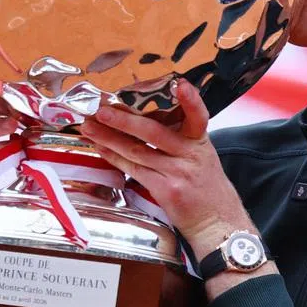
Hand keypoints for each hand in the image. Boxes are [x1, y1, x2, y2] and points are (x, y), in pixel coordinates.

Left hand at [80, 80, 250, 254]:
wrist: (216, 221)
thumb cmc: (207, 187)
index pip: (199, 117)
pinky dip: (115, 157)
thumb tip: (151, 117)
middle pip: (154, 132)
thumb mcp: (203, 155)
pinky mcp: (165, 190)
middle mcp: (190, 155)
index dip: (191, 101)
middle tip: (102, 109)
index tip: (180, 85)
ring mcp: (177, 173)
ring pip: (137, 150)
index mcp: (201, 142)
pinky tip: (101, 147)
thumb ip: (183, 136)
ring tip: (90, 126)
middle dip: (124, 119)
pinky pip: (134, 170)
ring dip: (109, 137)